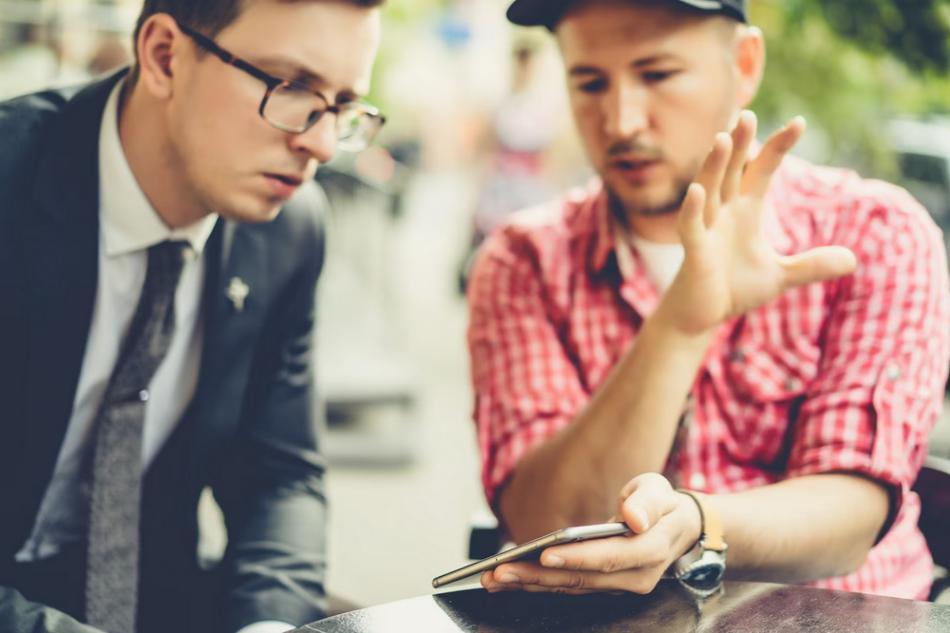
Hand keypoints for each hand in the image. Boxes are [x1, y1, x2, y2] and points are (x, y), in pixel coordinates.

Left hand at [481, 473, 700, 594]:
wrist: (676, 527)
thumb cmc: (662, 505)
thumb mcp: (659, 491)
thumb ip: (647, 502)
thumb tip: (633, 518)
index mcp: (650, 551)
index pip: (609, 558)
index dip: (577, 558)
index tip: (545, 554)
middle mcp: (635, 577)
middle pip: (581, 579)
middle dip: (538, 576)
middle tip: (500, 571)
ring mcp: (619, 586)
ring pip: (570, 588)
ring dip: (530, 584)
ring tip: (494, 577)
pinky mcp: (603, 586)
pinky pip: (568, 587)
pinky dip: (538, 583)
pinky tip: (510, 578)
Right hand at [657, 112, 856, 335]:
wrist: (701, 316)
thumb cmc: (733, 289)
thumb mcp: (780, 276)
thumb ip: (811, 265)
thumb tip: (853, 260)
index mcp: (744, 211)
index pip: (761, 170)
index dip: (778, 147)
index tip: (798, 122)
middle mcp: (723, 212)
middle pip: (732, 170)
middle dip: (740, 144)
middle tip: (747, 115)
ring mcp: (705, 228)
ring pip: (709, 189)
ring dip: (715, 165)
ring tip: (723, 138)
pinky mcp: (693, 251)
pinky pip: (690, 225)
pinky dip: (693, 208)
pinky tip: (698, 190)